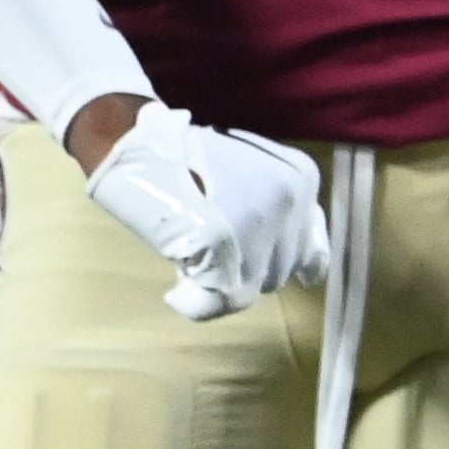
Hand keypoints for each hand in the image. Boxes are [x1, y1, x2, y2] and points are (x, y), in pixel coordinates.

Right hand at [81, 103, 328, 320]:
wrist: (139, 145)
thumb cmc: (187, 159)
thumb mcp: (251, 172)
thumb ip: (279, 210)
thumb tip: (303, 267)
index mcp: (301, 178)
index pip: (310, 246)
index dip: (279, 261)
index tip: (256, 264)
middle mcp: (290, 201)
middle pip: (281, 269)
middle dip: (246, 269)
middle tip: (208, 251)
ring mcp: (259, 223)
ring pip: (254, 286)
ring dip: (223, 281)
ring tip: (192, 255)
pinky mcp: (222, 244)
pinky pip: (220, 299)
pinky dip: (196, 303)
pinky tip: (178, 292)